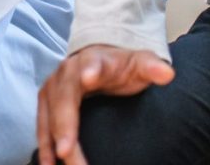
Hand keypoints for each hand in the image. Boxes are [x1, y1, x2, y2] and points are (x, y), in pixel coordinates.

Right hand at [36, 45, 173, 164]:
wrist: (99, 58)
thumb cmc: (121, 66)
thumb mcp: (139, 62)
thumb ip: (151, 67)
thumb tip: (167, 74)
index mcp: (93, 60)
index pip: (92, 65)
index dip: (90, 71)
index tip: (90, 79)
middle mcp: (68, 72)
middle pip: (64, 98)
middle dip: (64, 125)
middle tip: (67, 151)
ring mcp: (54, 87)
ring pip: (50, 116)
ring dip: (52, 142)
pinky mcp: (46, 101)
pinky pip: (42, 126)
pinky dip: (44, 146)